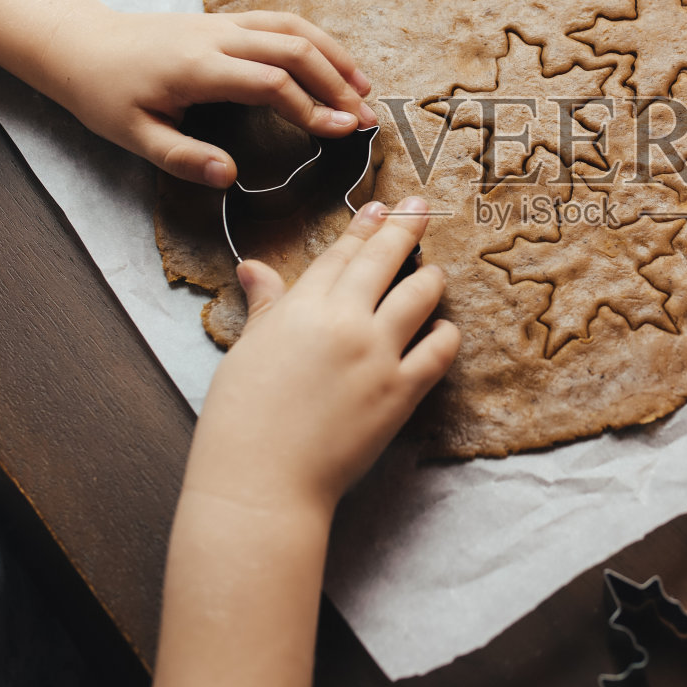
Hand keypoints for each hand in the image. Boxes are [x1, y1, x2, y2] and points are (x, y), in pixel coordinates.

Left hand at [45, 9, 376, 186]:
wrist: (80, 44)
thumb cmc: (105, 94)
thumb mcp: (134, 137)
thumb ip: (185, 159)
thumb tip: (232, 177)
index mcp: (197, 68)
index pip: (270, 82)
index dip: (311, 107)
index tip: (341, 132)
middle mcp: (217, 37)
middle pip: (294, 49)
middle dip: (337, 83)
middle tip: (366, 118)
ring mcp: (223, 23)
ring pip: (293, 29)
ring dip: (334, 55)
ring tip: (365, 87)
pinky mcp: (224, 20)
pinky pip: (280, 22)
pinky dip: (315, 40)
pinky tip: (332, 62)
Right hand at [184, 197, 458, 514]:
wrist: (262, 480)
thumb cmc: (242, 418)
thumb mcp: (247, 349)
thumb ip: (265, 305)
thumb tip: (254, 267)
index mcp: (303, 306)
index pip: (343, 252)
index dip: (366, 225)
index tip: (383, 206)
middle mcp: (346, 320)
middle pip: (386, 259)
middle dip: (407, 227)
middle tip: (423, 208)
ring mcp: (378, 354)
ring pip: (420, 296)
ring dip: (430, 279)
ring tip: (433, 273)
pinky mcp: (401, 392)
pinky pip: (439, 350)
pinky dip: (445, 334)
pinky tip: (443, 329)